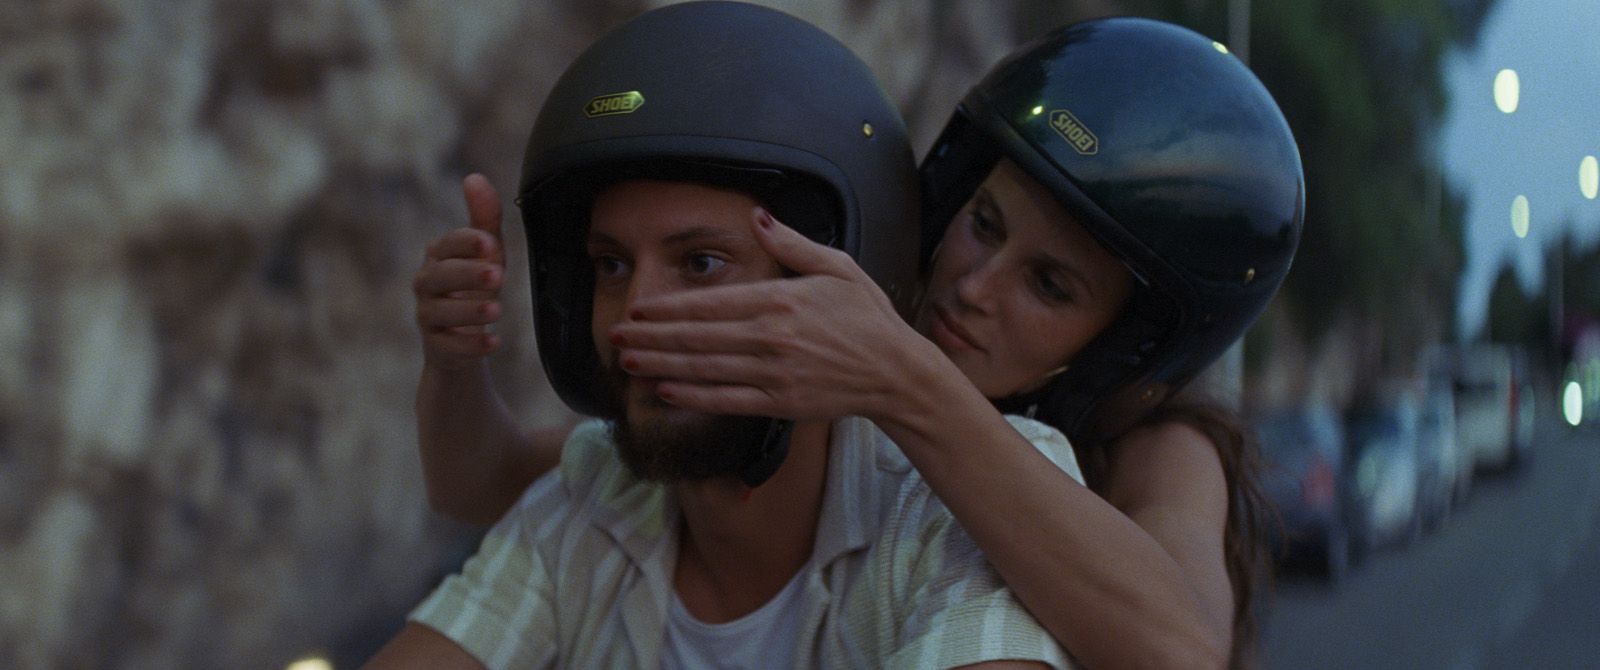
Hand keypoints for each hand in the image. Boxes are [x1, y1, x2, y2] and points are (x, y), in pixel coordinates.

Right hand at [413, 174, 506, 369]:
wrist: (462, 338)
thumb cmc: (474, 285)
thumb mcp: (486, 253)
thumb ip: (484, 218)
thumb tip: (474, 177)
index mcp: (438, 256)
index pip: (447, 244)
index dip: (466, 243)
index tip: (491, 244)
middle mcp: (426, 283)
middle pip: (439, 277)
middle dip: (468, 274)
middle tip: (499, 274)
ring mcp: (427, 316)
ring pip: (440, 313)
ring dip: (469, 310)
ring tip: (497, 309)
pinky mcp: (436, 346)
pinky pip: (448, 346)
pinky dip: (470, 345)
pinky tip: (493, 342)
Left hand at [609, 208, 941, 420]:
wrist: (897, 372)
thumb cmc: (868, 317)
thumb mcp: (837, 267)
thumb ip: (792, 244)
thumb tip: (757, 215)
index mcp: (781, 300)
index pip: (711, 303)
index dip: (670, 308)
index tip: (640, 310)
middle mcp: (772, 338)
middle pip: (698, 337)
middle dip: (652, 337)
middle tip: (615, 336)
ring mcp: (774, 374)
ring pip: (705, 369)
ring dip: (661, 365)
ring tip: (627, 362)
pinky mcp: (780, 404)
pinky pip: (727, 401)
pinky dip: (693, 397)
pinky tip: (665, 391)